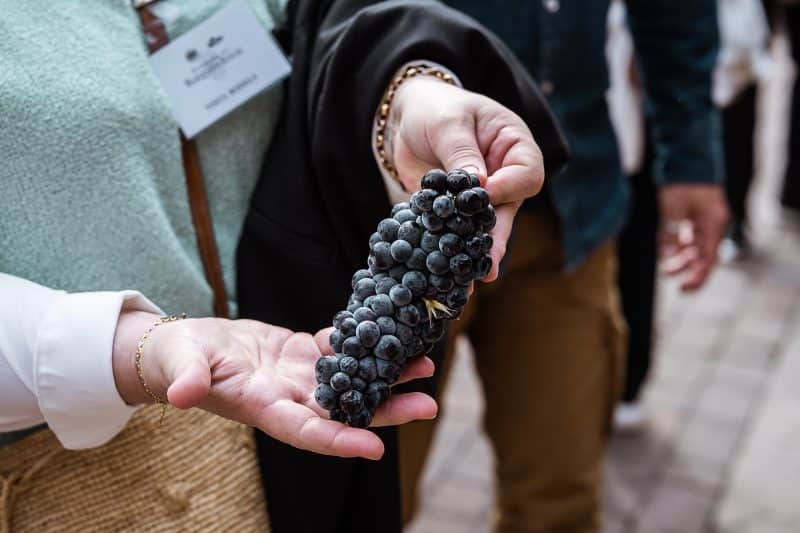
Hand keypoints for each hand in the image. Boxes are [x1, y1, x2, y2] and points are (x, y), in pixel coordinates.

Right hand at [113, 312, 436, 459]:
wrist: (184, 347)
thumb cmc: (176, 361)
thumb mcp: (180, 368)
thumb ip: (187, 381)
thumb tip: (183, 395)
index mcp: (263, 407)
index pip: (306, 432)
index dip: (340, 441)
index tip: (377, 448)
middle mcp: (290, 397)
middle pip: (345, 410)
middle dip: (387, 410)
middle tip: (429, 405)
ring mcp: (299, 376)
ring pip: (352, 379)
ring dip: (387, 375)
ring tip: (424, 366)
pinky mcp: (300, 352)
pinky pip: (338, 349)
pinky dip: (364, 342)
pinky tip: (391, 331)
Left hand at [388, 76, 544, 280]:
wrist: (407, 116)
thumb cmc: (435, 108)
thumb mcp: (448, 124)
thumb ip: (462, 153)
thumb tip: (477, 185)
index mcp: (514, 145)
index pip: (527, 174)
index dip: (507, 188)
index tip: (481, 193)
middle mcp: (504, 174)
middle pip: (509, 209)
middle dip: (496, 236)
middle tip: (488, 264)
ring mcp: (483, 196)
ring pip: (486, 228)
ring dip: (475, 252)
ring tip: (469, 279)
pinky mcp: (458, 211)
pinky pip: (460, 232)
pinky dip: (452, 250)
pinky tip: (445, 271)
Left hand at [659, 184, 728, 290]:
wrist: (687, 162)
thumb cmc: (683, 183)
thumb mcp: (675, 207)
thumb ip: (672, 229)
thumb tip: (668, 252)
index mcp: (713, 224)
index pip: (708, 259)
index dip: (697, 277)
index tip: (684, 289)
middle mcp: (712, 226)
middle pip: (703, 257)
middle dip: (688, 271)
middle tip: (673, 282)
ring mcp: (703, 223)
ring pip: (695, 250)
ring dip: (681, 261)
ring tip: (665, 270)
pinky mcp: (694, 219)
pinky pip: (688, 239)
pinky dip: (677, 247)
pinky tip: (665, 252)